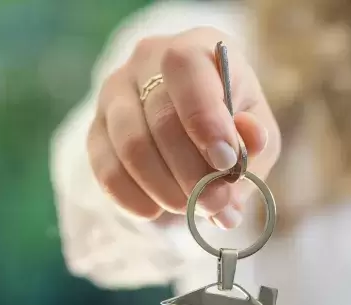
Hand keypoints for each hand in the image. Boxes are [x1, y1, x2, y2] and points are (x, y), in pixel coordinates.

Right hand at [87, 27, 280, 228]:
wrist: (190, 126)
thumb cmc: (229, 122)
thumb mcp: (255, 128)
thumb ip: (254, 142)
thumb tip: (240, 155)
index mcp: (194, 46)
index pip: (185, 67)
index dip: (205, 117)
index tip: (225, 162)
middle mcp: (146, 61)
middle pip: (160, 117)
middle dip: (191, 171)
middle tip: (213, 205)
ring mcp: (114, 94)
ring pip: (131, 146)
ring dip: (163, 188)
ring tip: (188, 208)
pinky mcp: (96, 129)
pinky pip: (105, 169)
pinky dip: (132, 198)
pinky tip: (154, 211)